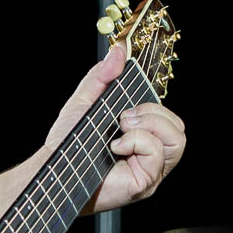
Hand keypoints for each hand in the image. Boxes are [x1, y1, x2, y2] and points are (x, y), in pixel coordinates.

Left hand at [43, 45, 186, 213]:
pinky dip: (137, 141)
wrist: (54, 166)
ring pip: (177, 138)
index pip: (167, 115)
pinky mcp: (146, 181)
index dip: (153, 103)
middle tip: (123, 117)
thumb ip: (102, 76)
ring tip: (122, 128)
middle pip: (178, 126)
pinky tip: (116, 147)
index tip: (127, 101)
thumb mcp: (86, 101)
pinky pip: (157, 152)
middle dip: (153, 112)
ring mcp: (151, 169)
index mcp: (142, 135)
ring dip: (149, 125)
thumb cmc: (68, 142)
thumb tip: (119, 51)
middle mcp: (150, 153)